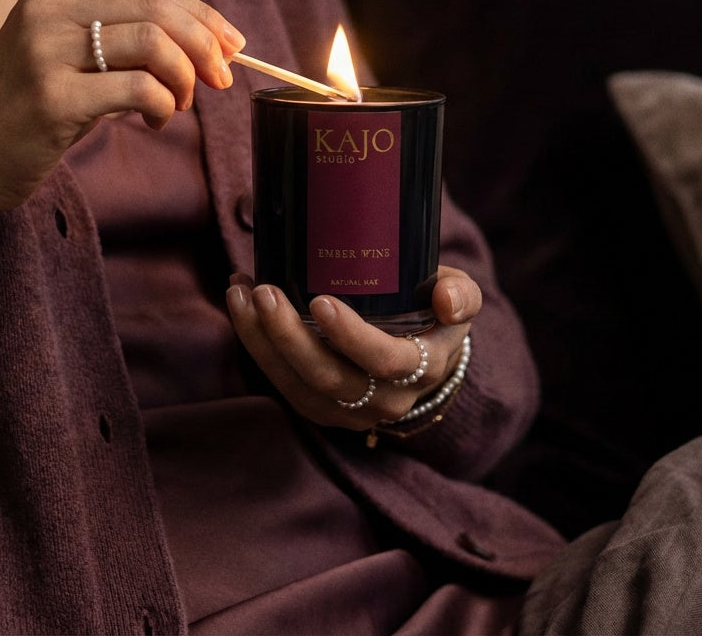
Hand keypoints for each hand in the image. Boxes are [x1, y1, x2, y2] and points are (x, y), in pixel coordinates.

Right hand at [0, 0, 244, 230]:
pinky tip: (156, 120)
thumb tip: (210, 43)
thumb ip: (124, 40)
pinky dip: (163, 105)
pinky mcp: (51, 96)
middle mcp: (46, 9)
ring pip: (153, 42)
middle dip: (205, 42)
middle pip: (157, 6)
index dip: (200, 14)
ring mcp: (44, 50)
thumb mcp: (72, 59)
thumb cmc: (27, 113)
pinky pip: (138, 88)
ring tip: (178, 104)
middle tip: (222, 77)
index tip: (231, 43)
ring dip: (184, 77)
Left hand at [226, 266, 479, 428]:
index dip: (351, 336)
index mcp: (421, 368)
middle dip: (289, 335)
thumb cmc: (436, 315)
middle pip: (329, 377)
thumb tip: (444, 297)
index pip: (385, 360)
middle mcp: (384, 399)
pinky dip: (256, 346)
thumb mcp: (460, 300)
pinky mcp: (319, 406)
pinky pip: (282, 384)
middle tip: (265, 291)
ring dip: (261, 340)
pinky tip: (241, 306)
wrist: (423, 354)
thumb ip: (460, 296)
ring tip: (241, 293)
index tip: (320, 301)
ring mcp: (348, 409)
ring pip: (297, 385)